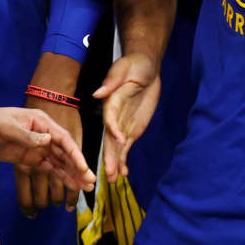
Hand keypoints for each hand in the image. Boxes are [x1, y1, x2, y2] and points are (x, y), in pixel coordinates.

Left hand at [16, 93, 83, 214]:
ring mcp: (37, 148)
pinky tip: (69, 186)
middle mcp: (44, 135)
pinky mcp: (29, 158)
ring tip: (86, 188)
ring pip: (59, 163)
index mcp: (42, 123)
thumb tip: (48, 141)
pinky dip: (59, 177)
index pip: (63, 139)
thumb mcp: (8, 128)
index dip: (75, 154)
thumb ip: (28, 136)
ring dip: (72, 175)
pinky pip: (47, 169)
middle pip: (65, 153)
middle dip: (79, 168)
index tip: (83, 168)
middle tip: (91, 183)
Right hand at [93, 53, 159, 182]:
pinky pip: (126, 147)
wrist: (146, 68)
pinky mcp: (131, 130)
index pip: (109, 118)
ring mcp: (122, 125)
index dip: (113, 129)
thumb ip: (112, 81)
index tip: (120, 140)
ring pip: (116, 147)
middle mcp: (113, 117)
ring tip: (113, 179)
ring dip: (114, 163)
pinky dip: (124, 160)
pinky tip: (123, 174)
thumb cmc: (133, 65)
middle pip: (109, 138)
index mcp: (110, 102)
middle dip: (109, 156)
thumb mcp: (123, 69)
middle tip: (108, 173)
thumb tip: (98, 93)